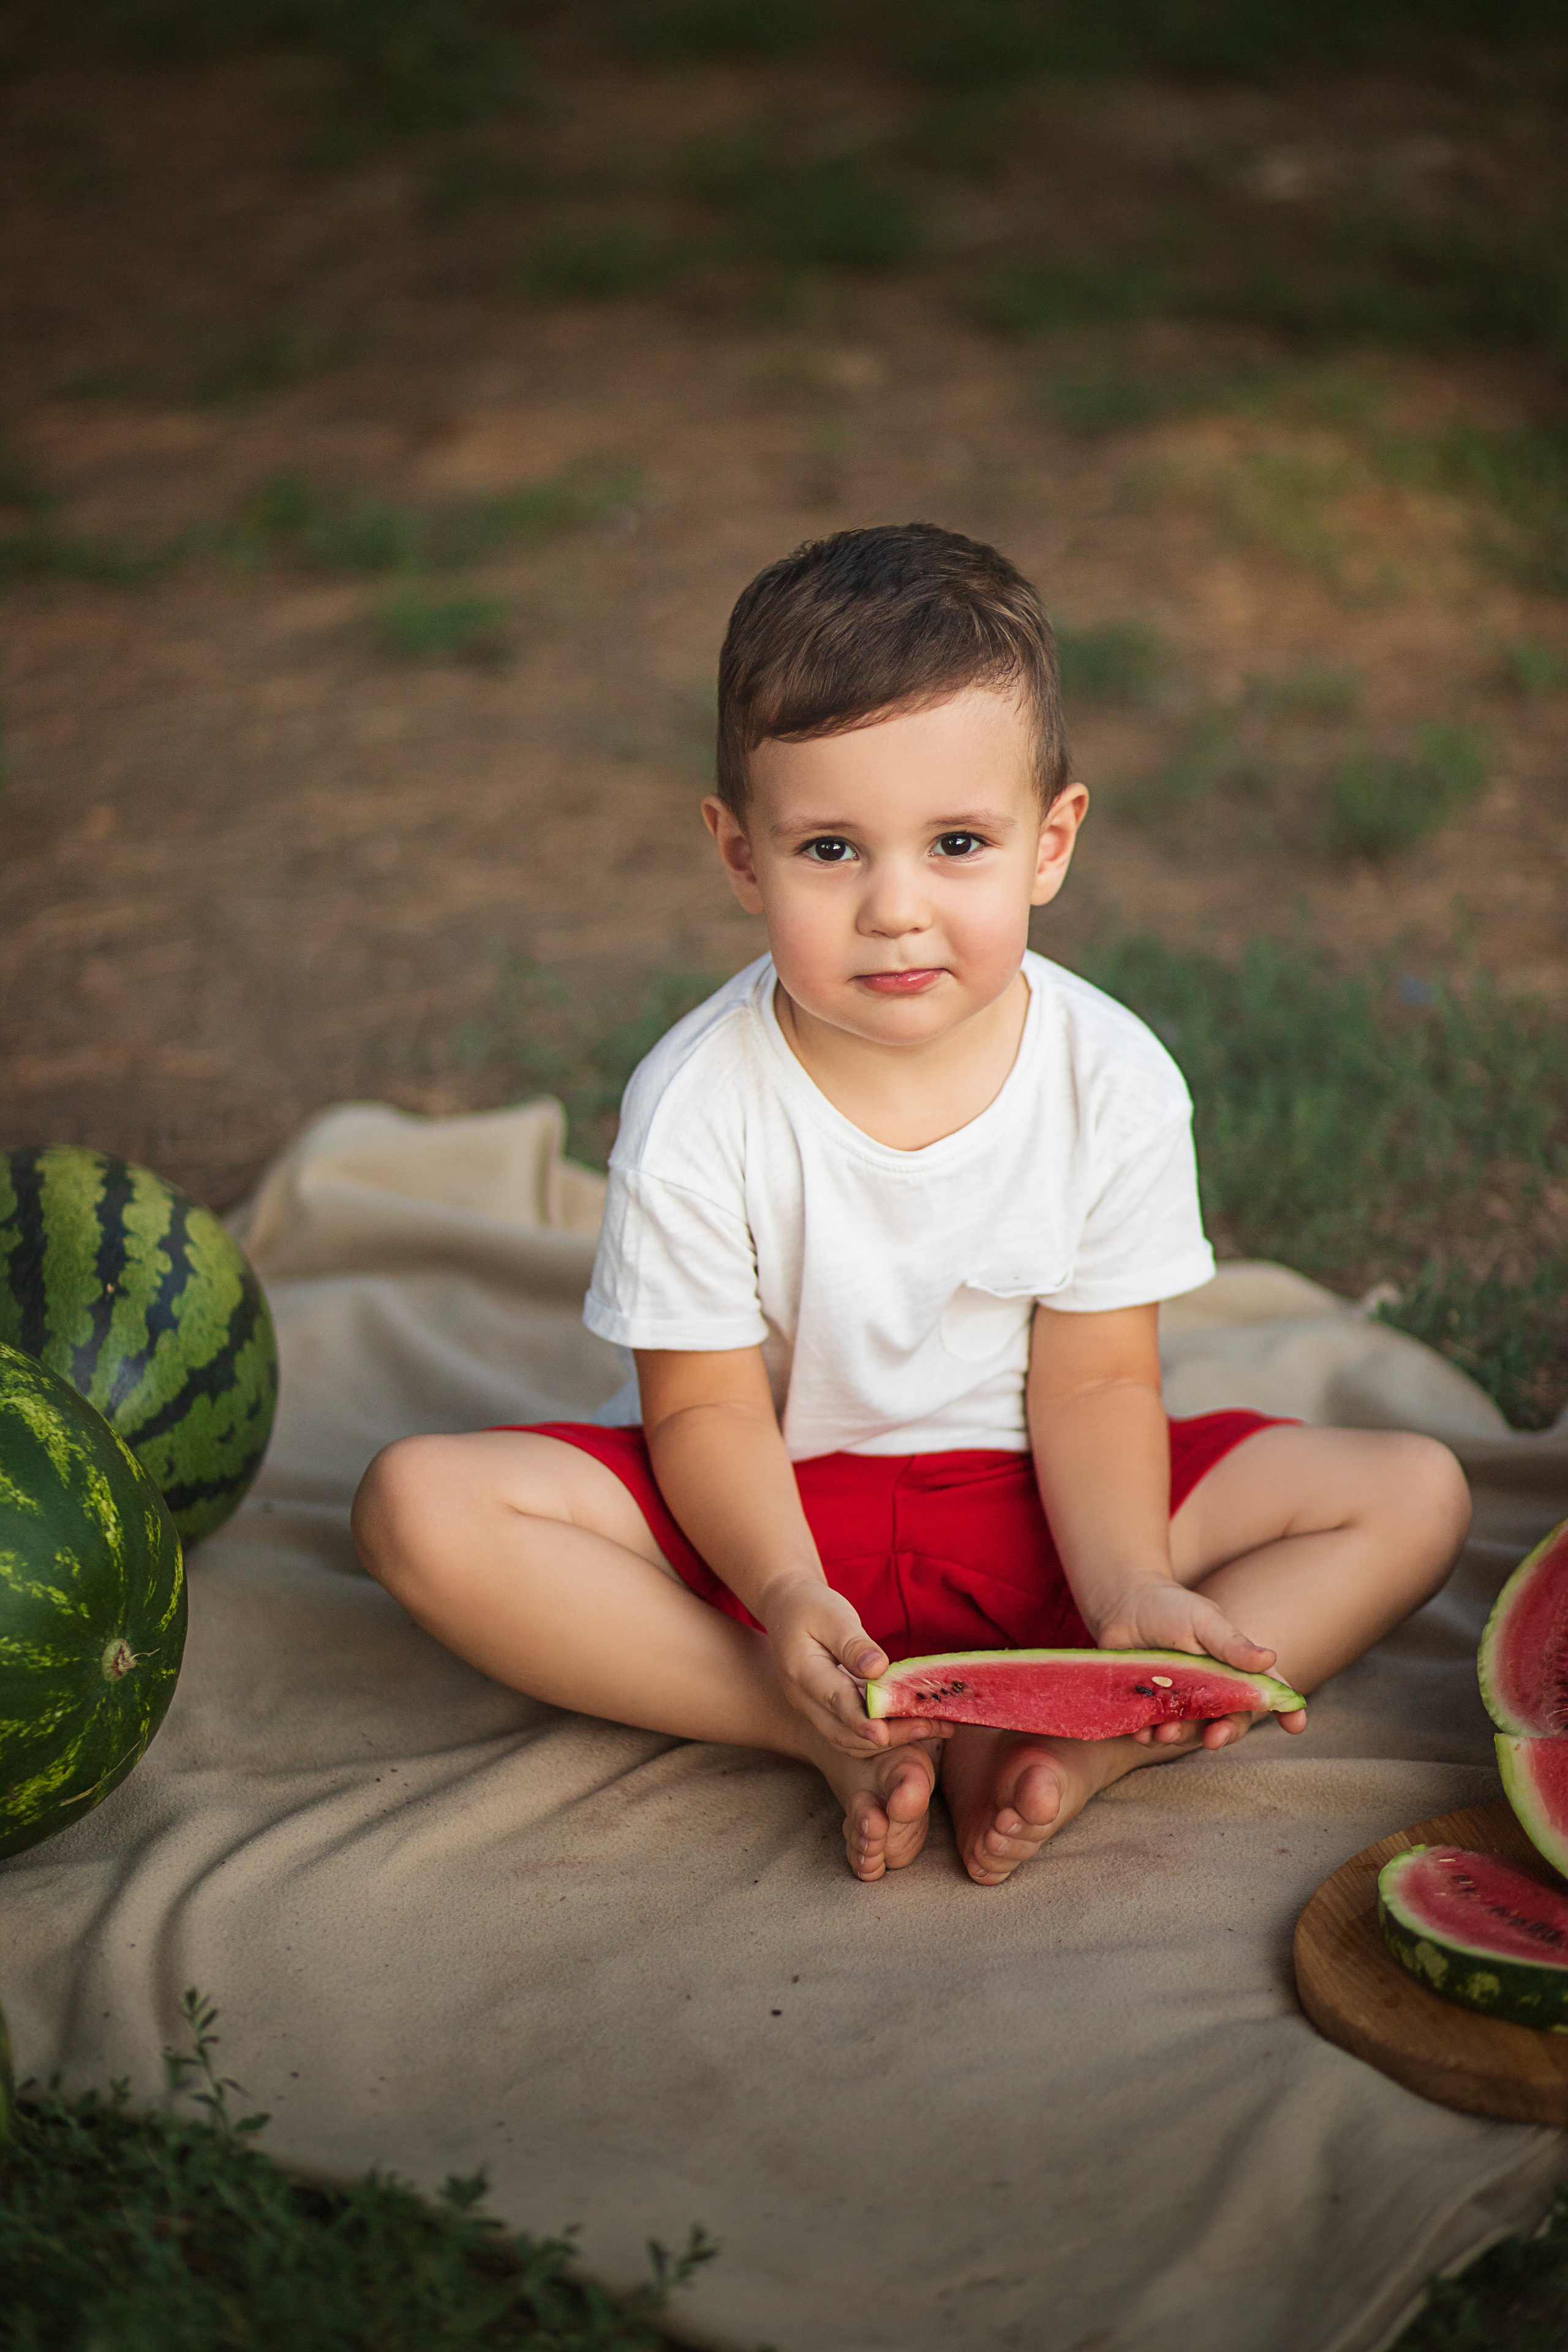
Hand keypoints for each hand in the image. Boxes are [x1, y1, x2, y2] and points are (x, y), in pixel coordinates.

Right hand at [757, 1573, 950, 1756]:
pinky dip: (882, 1734)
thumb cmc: (811, 1606)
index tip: (885, 1734)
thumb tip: (878, 1669)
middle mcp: (804, 1699)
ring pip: (848, 1740)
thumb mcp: (832, 1615)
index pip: (835, 1701)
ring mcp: (812, 1709)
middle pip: (844, 1732)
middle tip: (931, 1728)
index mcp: (802, 1671)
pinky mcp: (826, 1711)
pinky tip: (913, 1724)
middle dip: (888, 1737)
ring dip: (889, 1741)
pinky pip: (852, 1732)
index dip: (862, 1721)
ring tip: (932, 1727)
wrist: (786, 1608)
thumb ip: (854, 1644)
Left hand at [1090, 1575, 1307, 1749]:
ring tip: (1164, 1732)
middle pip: (1228, 1721)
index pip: (1265, 1691)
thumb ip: (1232, 1643)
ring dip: (1180, 1738)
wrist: (1120, 1605)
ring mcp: (1180, 1701)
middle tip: (1214, 1739)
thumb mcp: (1203, 1620)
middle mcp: (1211, 1689)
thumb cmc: (1168, 1606)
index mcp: (1232, 1667)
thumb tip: (1270, 1658)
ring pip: (1190, 1731)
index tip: (1297, 1725)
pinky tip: (1141, 1732)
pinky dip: (1148, 1735)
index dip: (1285, 1709)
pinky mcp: (1150, 1707)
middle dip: (1224, 1734)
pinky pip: (1153, 1731)